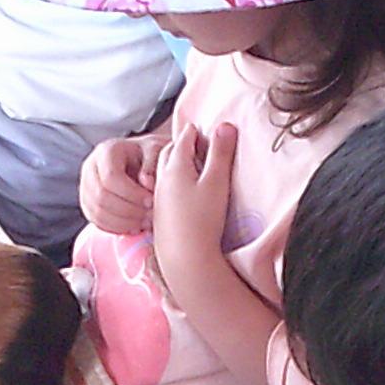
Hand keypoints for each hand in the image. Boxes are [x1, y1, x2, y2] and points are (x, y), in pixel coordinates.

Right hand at [80, 137, 159, 235]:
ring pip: (97, 212)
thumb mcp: (156, 151)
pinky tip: (134, 226)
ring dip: (123, 222)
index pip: (111, 177)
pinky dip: (117, 228)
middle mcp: (90, 168)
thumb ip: (152, 164)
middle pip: (101, 197)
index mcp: (106, 151)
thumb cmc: (149, 155)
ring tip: (145, 222)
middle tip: (149, 215)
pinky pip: (97, 222)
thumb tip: (146, 182)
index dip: (132, 193)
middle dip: (128, 210)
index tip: (151, 201)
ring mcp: (86, 187)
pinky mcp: (87, 204)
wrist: (139, 160)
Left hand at [149, 121, 238, 303]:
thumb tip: (226, 125)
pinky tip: (185, 195)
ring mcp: (159, 198)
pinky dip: (174, 184)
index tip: (210, 131)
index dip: (199, 131)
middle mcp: (162, 179)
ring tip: (195, 168)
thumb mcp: (217, 181)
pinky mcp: (160, 215)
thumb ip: (221, 153)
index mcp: (175, 166)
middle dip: (185, 145)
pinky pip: (165, 190)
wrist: (185, 258)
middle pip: (171, 152)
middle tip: (202, 145)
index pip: (185, 137)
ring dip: (178, 165)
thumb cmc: (203, 218)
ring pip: (165, 172)